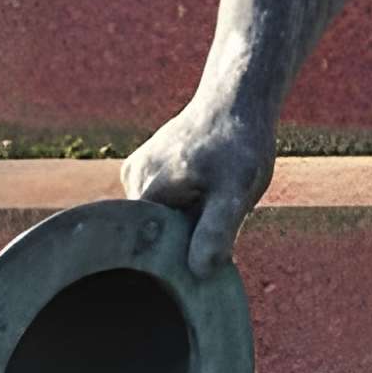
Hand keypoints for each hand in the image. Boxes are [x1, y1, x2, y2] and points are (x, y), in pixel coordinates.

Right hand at [122, 96, 273, 277]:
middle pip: (155, 234)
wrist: (235, 101)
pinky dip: (183, 204)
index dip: (180, 259)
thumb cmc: (239, 146)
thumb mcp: (235, 192)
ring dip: (186, 219)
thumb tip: (199, 271)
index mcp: (146, 191)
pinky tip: (202, 187)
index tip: (206, 250)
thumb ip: (216, 231)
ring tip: (211, 194)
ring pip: (160, 218)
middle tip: (216, 213)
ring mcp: (134, 172)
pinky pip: (160, 202)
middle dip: (186, 236)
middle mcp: (131, 181)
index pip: (149, 250)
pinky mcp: (141, 168)